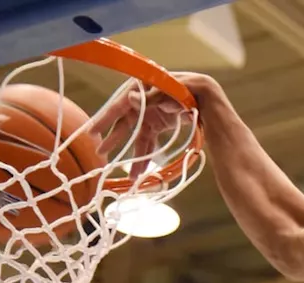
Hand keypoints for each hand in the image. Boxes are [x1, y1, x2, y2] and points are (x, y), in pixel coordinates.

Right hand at [94, 72, 218, 175]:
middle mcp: (142, 101)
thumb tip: (131, 99)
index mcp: (143, 87)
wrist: (209, 98)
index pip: (121, 103)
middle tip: (100, 152)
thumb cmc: (192, 89)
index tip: (94, 131)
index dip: (106, 117)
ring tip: (129, 174)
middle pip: (124, 121)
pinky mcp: (157, 124)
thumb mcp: (175, 91)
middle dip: (113, 138)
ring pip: (136, 136)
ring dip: (132, 154)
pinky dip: (144, 155)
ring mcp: (150, 113)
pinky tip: (140, 171)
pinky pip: (147, 141)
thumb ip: (155, 95)